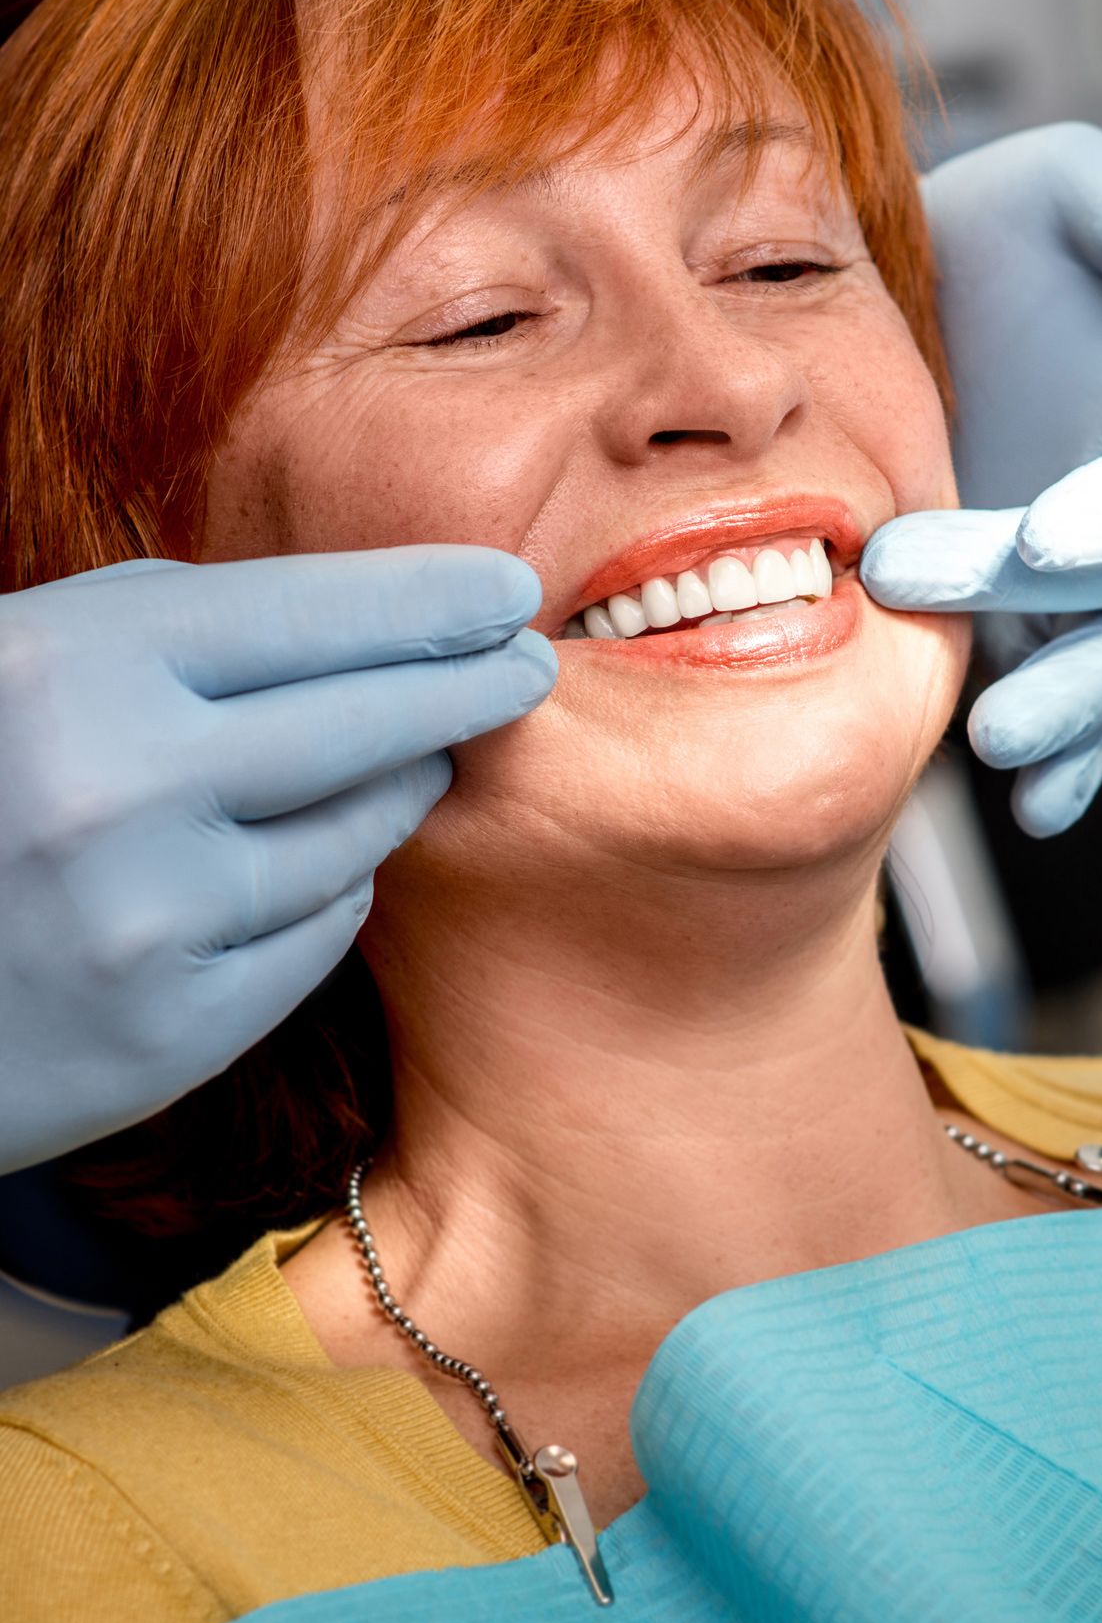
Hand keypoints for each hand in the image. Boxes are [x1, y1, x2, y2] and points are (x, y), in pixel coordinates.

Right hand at [0, 547, 555, 1173]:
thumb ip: (165, 629)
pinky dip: (333, 887)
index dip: (430, 599)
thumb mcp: (19, 666)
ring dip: (400, 788)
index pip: (311, 613)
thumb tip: (363, 615)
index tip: (510, 590)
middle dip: (470, 686)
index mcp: (71, 668)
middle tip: (529, 666)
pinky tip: (323, 862)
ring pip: (359, 835)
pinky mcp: (173, 1032)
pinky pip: (320, 932)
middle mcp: (115, 789)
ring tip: (420, 757)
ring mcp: (149, 920)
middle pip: (368, 721)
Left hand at [861, 123, 1101, 836]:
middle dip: (1037, 607)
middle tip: (912, 585)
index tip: (1047, 540)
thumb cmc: (1000, 237)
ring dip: (1062, 714)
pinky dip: (1065, 766)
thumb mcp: (1060, 188)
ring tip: (997, 744)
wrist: (919, 313)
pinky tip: (1032, 808)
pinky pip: (1073, 709)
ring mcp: (1100, 585)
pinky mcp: (1041, 631)